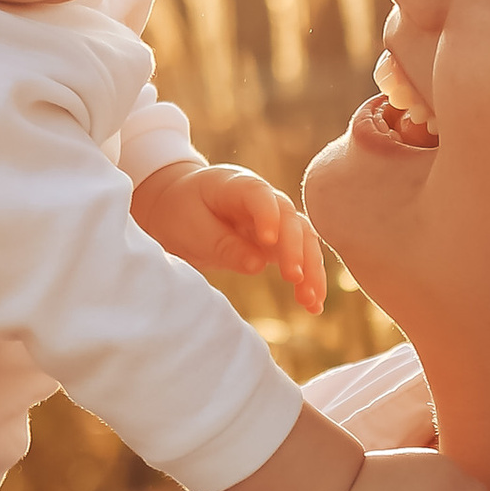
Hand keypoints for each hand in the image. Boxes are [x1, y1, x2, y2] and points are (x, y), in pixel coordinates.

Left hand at [131, 159, 327, 313]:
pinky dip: (308, 280)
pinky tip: (313, 305)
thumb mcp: (191, 228)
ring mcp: (275, 221)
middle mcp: (264, 200)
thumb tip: (258, 265)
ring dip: (310, 270)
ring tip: (311, 301)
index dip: (268, 216)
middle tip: (295, 278)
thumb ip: (223, 244)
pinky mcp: (278, 243)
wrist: (176, 208)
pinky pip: (300, 258)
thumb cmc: (180, 212)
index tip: (268, 241)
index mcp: (236, 185)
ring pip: (304, 240)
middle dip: (295, 249)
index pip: (260, 196)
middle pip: (290, 220)